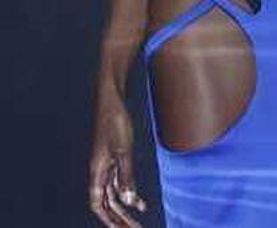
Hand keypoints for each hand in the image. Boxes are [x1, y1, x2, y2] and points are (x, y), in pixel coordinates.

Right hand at [88, 89, 145, 226]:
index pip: (99, 204)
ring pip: (113, 194)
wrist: (114, 100)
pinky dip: (129, 192)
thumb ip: (126, 176)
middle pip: (107, 203)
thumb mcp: (124, 151)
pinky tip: (139, 200)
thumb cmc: (116, 122)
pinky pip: (119, 182)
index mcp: (97, 172)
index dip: (108, 219)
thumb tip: (128, 201)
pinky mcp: (115, 157)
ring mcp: (107, 165)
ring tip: (138, 220)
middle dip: (119, 218)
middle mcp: (99, 171)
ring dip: (124, 208)